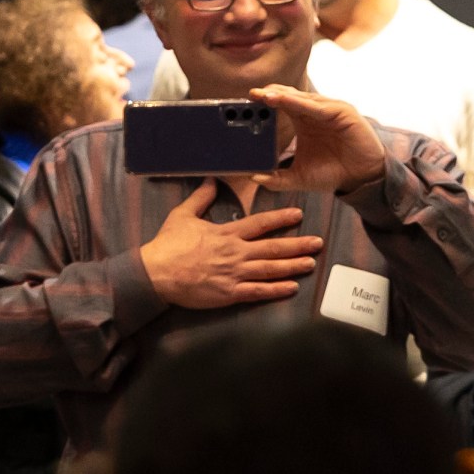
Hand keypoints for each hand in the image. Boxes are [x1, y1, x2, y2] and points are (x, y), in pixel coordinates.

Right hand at [138, 182, 325, 310]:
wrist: (156, 273)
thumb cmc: (168, 245)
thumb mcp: (183, 215)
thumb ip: (201, 198)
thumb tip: (212, 180)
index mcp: (226, 233)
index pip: (260, 223)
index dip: (281, 218)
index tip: (299, 215)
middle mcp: (235, 252)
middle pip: (273, 246)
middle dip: (297, 244)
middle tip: (318, 242)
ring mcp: (234, 273)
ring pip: (270, 269)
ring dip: (293, 265)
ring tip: (311, 263)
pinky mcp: (229, 293)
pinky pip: (258, 292)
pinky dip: (276, 290)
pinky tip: (292, 288)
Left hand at [250, 84, 386, 194]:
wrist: (361, 179)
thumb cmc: (333, 173)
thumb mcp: (299, 177)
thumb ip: (277, 179)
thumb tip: (254, 177)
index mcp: (304, 121)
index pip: (281, 105)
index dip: (265, 101)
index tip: (246, 100)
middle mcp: (315, 112)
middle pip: (290, 97)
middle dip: (271, 94)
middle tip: (252, 94)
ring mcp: (329, 109)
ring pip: (303, 99)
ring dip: (284, 96)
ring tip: (265, 95)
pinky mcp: (342, 112)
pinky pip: (319, 107)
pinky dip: (303, 104)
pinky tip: (288, 102)